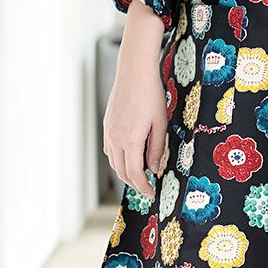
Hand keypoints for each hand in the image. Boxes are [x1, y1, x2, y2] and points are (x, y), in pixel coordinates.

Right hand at [103, 3, 168, 202]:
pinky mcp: (107, 125)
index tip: (152, 194)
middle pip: (121, 172)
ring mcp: (108, 132)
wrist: (134, 72)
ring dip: (126, 171)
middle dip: (134, 183)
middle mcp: (115, 139)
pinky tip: (130, 156)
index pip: (134, 174)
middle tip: (148, 187)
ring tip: (141, 174)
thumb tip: (154, 169)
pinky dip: (119, 159)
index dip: (143, 187)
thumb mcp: (160, 124)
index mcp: (129, 140)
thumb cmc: (151, 96)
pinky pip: (110, 150)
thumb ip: (156, 149)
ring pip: (114, 162)